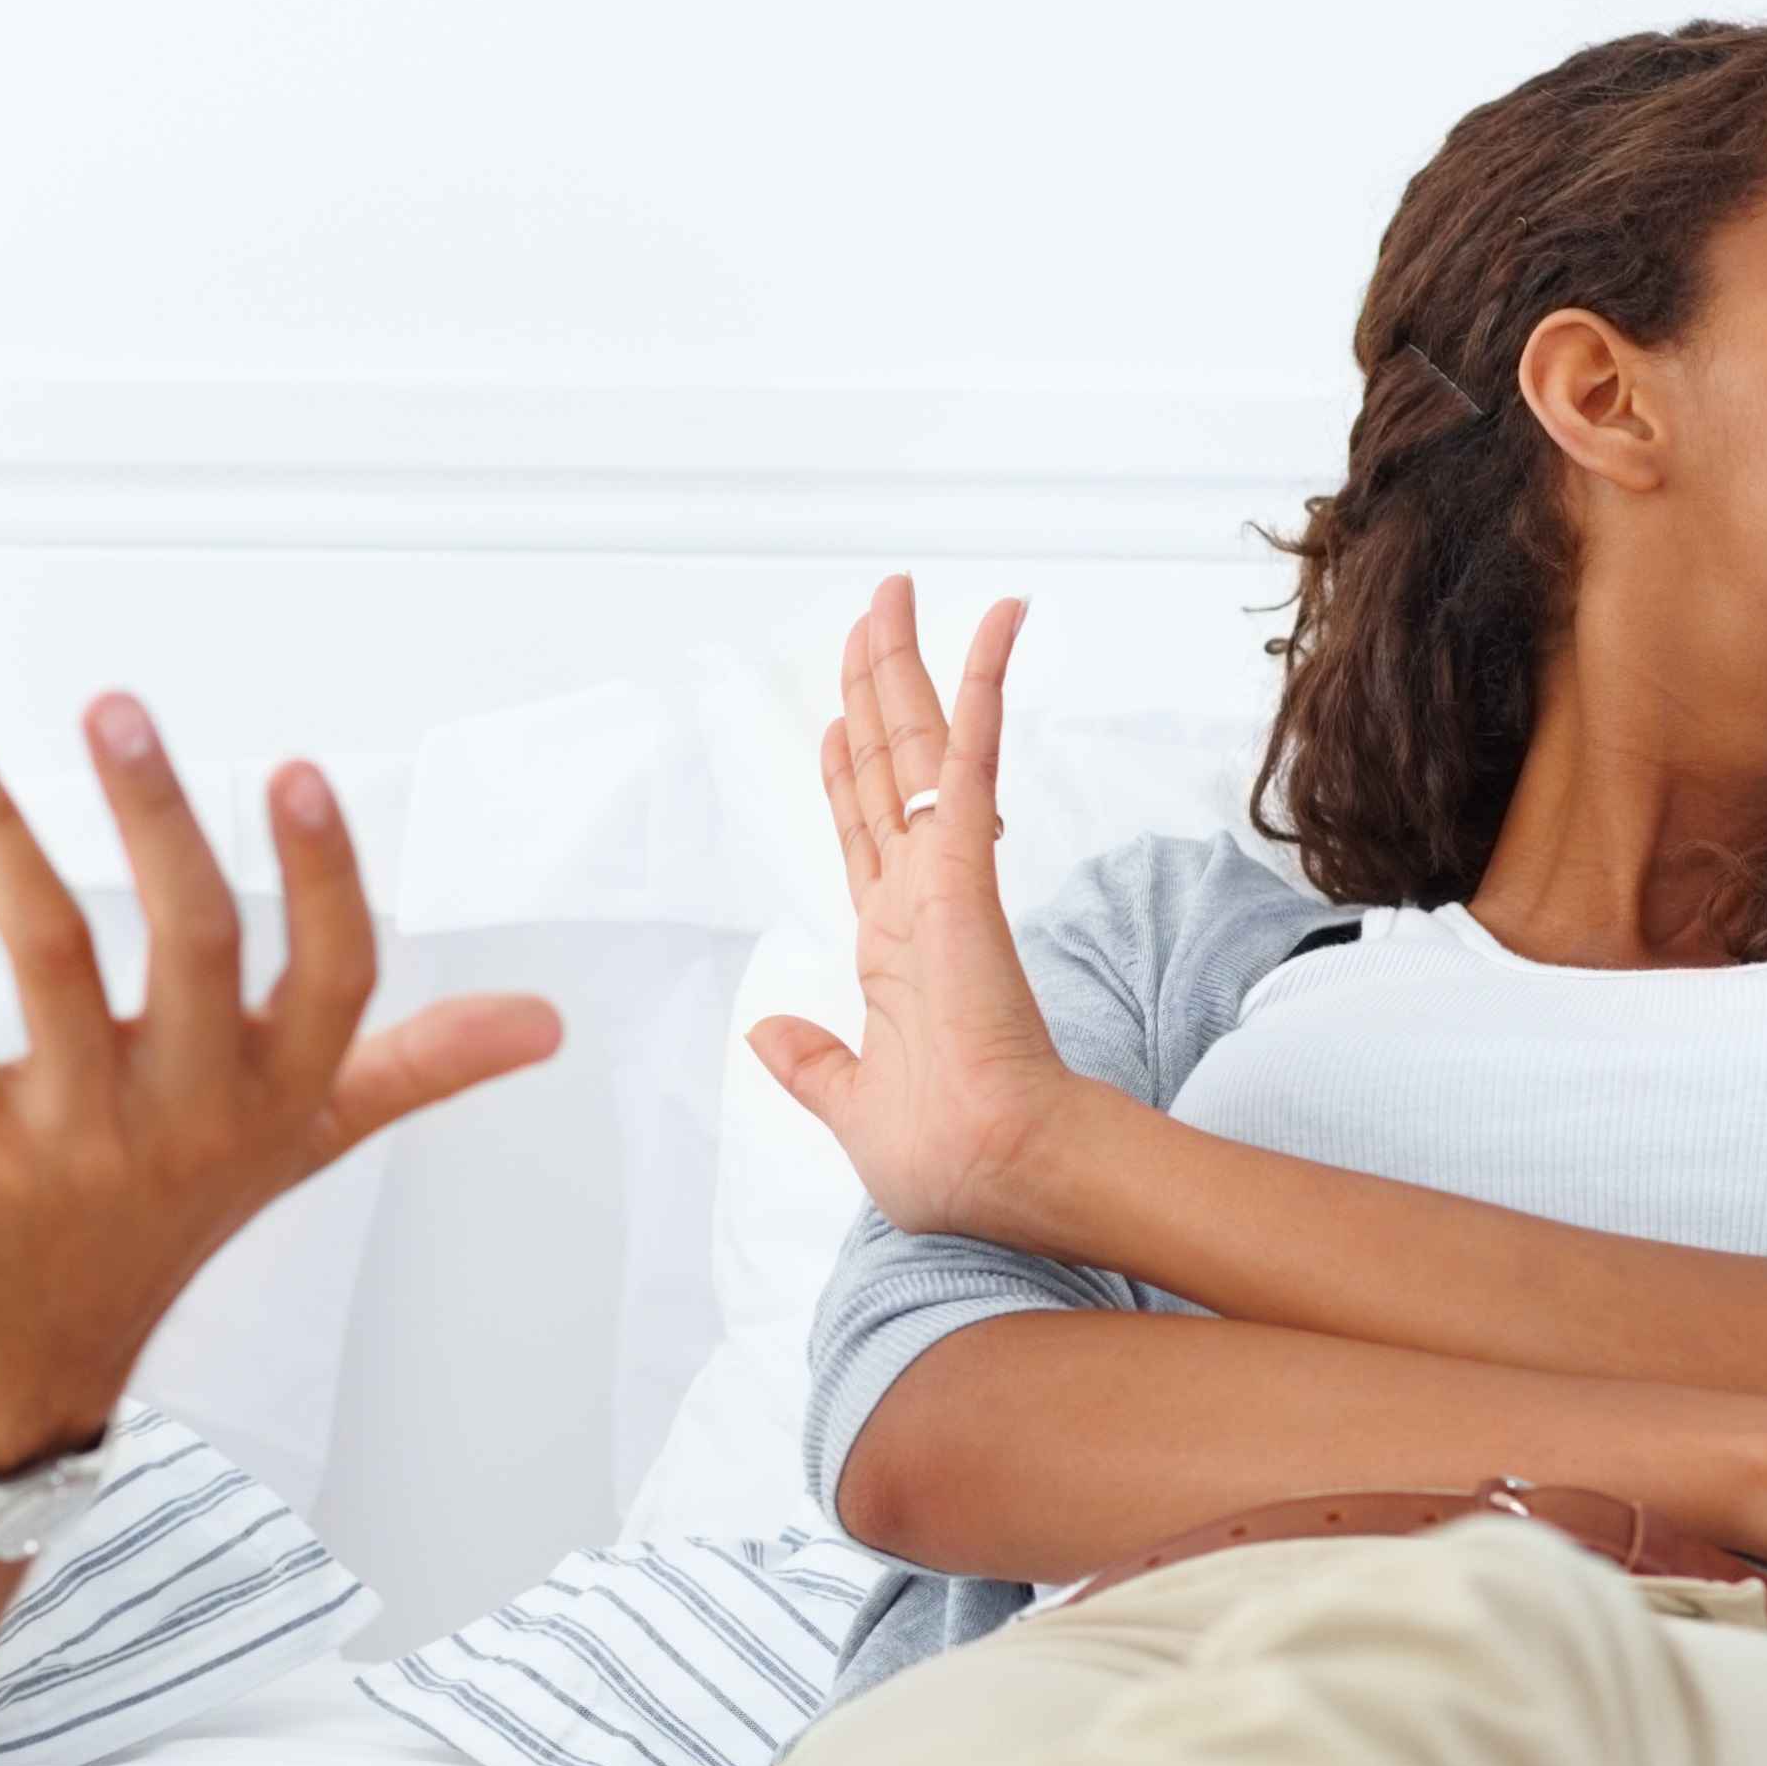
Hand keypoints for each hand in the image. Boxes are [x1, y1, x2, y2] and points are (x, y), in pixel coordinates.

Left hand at [0, 697, 558, 1479]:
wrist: (29, 1362)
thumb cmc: (171, 1224)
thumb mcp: (302, 1146)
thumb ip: (413, 1069)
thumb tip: (543, 1022)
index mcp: (276, 1099)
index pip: (331, 978)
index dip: (321, 874)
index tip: (295, 770)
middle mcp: (192, 1118)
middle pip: (194, 942)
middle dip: (156, 814)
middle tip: (116, 710)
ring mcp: (82, 1141)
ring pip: (49, 958)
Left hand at [745, 577, 1107, 1250]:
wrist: (999, 1172)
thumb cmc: (951, 1157)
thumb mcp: (853, 1105)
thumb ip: (812, 1064)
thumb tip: (767, 1033)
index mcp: (894, 950)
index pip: (867, 834)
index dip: (850, 772)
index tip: (838, 721)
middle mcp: (917, 898)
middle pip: (889, 766)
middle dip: (877, 685)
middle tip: (877, 609)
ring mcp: (943, 878)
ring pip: (920, 743)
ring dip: (909, 663)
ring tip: (898, 593)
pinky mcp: (967, 871)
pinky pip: (972, 759)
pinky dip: (981, 686)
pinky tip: (995, 622)